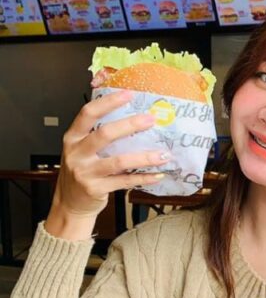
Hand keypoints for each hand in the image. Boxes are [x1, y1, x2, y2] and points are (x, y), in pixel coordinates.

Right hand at [45, 90, 168, 238]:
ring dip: (145, 157)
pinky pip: (125, 182)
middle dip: (130, 125)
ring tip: (163, 154)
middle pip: (105, 134)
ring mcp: (85, 172)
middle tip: (151, 120)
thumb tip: (134, 118)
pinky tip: (158, 174)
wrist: (70, 203)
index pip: (87, 113)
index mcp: (73, 137)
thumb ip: (98, 135)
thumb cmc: (82, 171)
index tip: (128, 94)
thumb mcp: (81, 149)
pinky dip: (144, 178)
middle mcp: (77, 153)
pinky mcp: (96, 189)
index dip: (108, 102)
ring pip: (119, 161)